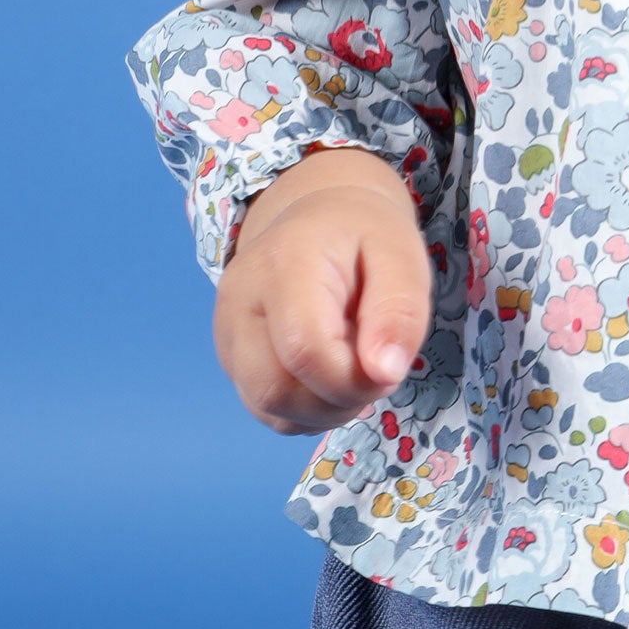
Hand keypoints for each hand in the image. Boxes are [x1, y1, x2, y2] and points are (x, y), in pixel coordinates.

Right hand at [211, 148, 431, 434]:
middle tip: (371, 370)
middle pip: (275, 389)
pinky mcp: (229, 356)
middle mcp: (239, 300)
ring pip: (266, 406)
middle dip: (337, 401)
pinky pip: (263, 408)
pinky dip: (303, 410)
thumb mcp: (402, 256)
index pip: (305, 349)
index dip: (353, 379)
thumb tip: (384, 374)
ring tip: (350, 367)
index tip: (387, 368)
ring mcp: (226, 331)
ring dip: (322, 410)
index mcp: (283, 264)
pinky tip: (327, 376)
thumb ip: (400, 312)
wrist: (317, 219)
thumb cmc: (363, 236)